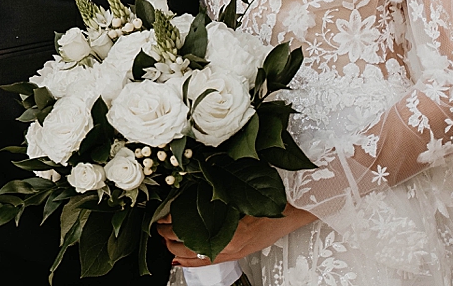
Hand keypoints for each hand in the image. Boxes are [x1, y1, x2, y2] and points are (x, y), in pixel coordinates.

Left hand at [156, 205, 315, 266]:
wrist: (294, 211)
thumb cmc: (271, 199)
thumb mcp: (240, 194)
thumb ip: (217, 195)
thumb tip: (191, 189)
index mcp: (230, 232)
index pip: (191, 231)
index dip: (172, 224)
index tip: (161, 216)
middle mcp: (231, 246)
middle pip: (190, 247)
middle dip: (170, 237)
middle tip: (158, 227)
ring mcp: (234, 252)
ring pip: (198, 257)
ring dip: (178, 249)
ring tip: (165, 241)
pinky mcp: (238, 253)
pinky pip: (209, 262)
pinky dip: (192, 261)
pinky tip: (181, 259)